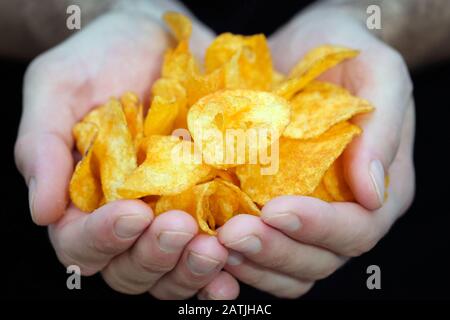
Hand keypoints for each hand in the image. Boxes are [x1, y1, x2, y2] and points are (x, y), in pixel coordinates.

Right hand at [14, 4, 238, 298]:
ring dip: (191, 268)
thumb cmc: (100, 58)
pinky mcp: (207, 203)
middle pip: (131, 267)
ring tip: (215, 247)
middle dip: (154, 254)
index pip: (82, 242)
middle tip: (180, 228)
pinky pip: (212, 247)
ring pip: (172, 269)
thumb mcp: (58, 89)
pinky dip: (224, 264)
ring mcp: (168, 214)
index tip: (131, 213)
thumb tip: (42, 212)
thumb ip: (43, 147)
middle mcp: (127, 217)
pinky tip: (235, 264)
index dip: (104, 238)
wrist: (155, 39)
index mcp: (83, 200)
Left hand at [217, 7, 414, 297]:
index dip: (318, 227)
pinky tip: (210, 235)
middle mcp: (344, 214)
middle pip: (318, 259)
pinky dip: (239, 254)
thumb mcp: (379, 75)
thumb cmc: (347, 58)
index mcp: (378, 190)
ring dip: (253, 260)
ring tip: (217, 239)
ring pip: (288, 268)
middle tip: (233, 232)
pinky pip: (261, 251)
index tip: (277, 209)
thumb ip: (384, 129)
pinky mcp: (273, 211)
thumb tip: (373, 192)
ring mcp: (307, 218)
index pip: (356, 229)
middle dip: (275, 249)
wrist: (305, 50)